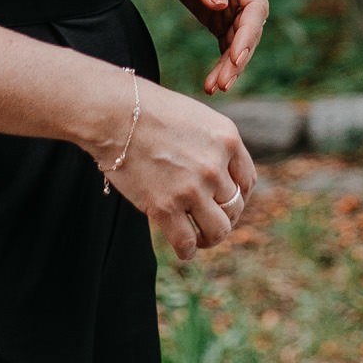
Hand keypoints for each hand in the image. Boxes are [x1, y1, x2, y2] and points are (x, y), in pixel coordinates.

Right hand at [97, 76, 257, 259]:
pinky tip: (184, 249)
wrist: (115, 114)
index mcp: (227, 140)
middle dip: (223, 216)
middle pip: (234, 206)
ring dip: (211, 238)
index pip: (247, 181)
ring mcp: (192, 189)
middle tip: (209, 219)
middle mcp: (216, 166)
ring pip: (219, 230)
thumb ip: (212, 145)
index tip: (226, 202)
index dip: (239, 196)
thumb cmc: (149, 110)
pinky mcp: (166, 208)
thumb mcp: (196, 118)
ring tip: (201, 238)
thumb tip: (218, 174)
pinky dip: (188, 251)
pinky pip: (187, 243)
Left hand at [142, 0, 269, 93]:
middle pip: (250, 28)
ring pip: (238, 40)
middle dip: (238, 57)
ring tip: (214, 88)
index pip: (256, 5)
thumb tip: (220, 4)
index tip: (236, 56)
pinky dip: (220, 62)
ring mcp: (232, 2)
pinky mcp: (217, 13)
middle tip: (223, 83)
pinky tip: (210, 83)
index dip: (249, 32)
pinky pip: (224, 42)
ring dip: (229, 66)